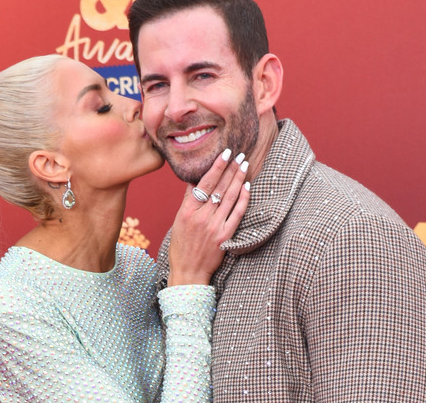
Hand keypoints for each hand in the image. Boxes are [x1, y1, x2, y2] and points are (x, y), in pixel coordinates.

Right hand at [167, 149, 250, 285]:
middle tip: (239, 153)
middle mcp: (201, 217)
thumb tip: (195, 180)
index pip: (205, 183)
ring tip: (244, 164)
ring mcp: (214, 227)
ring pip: (230, 197)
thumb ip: (188, 200)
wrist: (188, 272)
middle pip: (219, 187)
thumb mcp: (179, 221)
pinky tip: (247, 186)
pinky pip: (237, 213)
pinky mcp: (225, 236)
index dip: (216, 167)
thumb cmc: (181, 247)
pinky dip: (243, 198)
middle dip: (230, 168)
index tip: (225, 153)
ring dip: (238, 179)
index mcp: (187, 211)